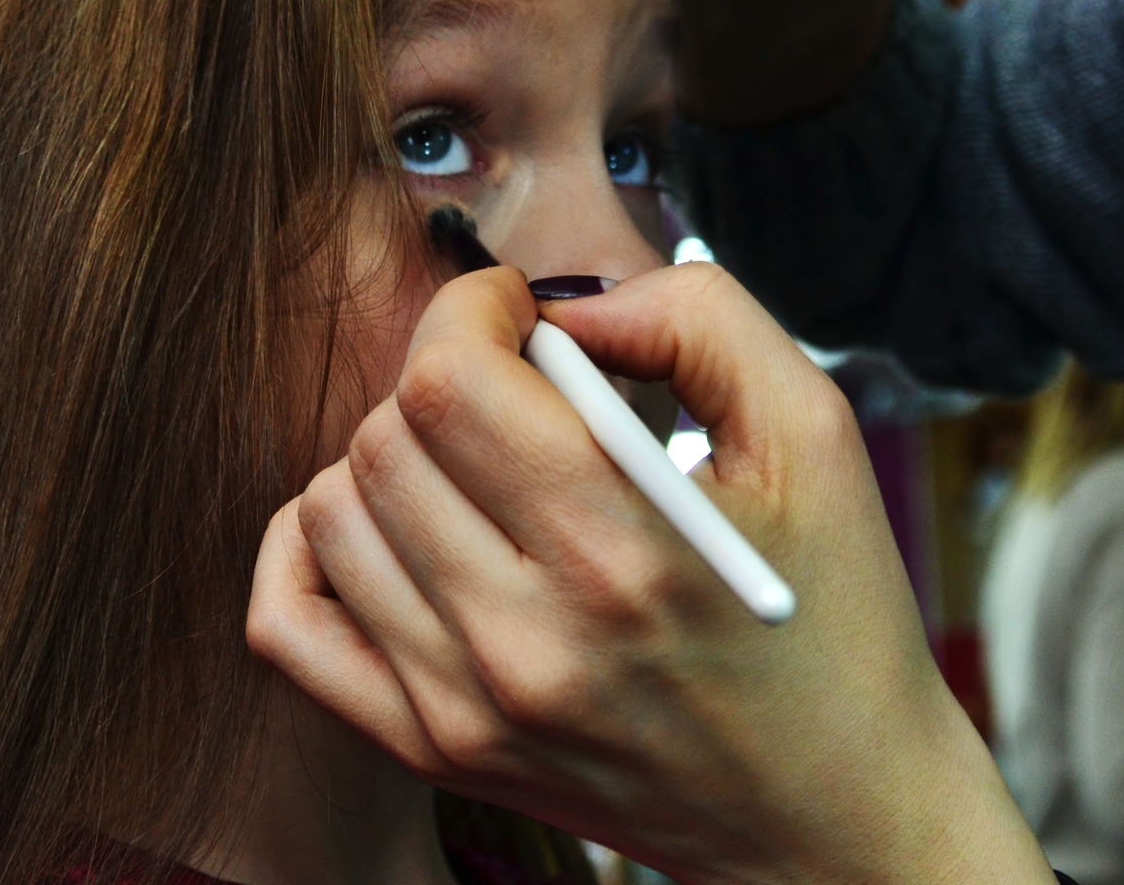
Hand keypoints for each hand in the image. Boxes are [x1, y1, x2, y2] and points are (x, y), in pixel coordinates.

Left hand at [249, 265, 1051, 884]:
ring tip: (474, 464)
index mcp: (623, 550)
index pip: (448, 382)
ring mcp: (467, 708)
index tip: (518, 313)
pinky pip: (288, 625)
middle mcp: (528, 640)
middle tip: (513, 387)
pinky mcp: (435, 751)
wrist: (834, 816)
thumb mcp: (815, 434)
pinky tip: (386, 525)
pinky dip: (308, 549)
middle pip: (384, 438)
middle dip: (442, 377)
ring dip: (389, 455)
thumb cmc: (833, 615)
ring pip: (331, 512)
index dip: (470, 310)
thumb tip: (565, 307)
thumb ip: (697, 320)